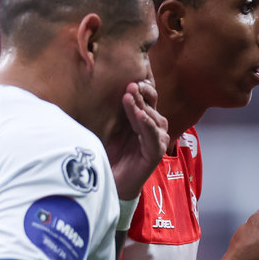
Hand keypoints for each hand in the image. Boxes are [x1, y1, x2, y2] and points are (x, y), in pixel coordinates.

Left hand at [106, 79, 168, 199]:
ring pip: (153, 120)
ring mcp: (157, 141)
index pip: (148, 100)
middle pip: (152, 107)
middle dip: (142, 95)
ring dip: (141, 107)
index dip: (144, 88)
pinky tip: (139, 115)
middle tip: (130, 84)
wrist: (109, 181)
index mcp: (143, 120)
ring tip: (129, 96)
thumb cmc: (108, 153)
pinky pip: (153, 137)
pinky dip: (147, 125)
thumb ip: (113, 110)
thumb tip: (101, 87)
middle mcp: (153, 129)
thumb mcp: (108, 126)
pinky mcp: (155, 153)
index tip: (131, 78)